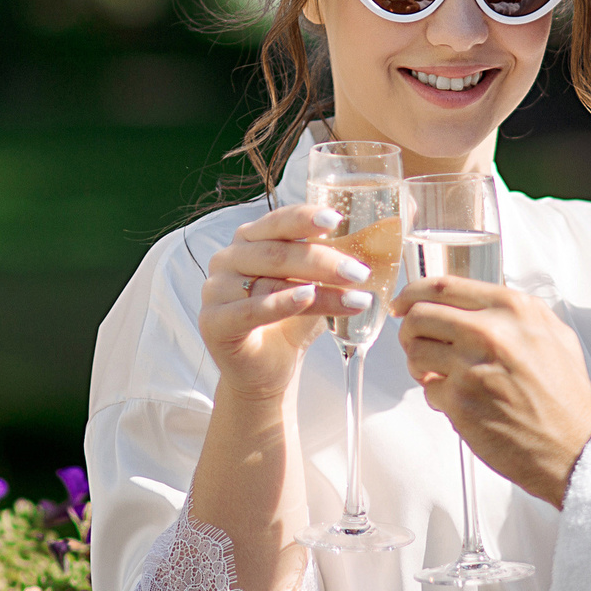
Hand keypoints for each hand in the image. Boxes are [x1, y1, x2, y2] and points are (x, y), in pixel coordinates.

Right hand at [200, 203, 378, 401]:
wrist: (265, 372)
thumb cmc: (289, 324)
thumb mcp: (314, 288)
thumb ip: (331, 268)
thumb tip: (378, 247)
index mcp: (249, 240)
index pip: (278, 221)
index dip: (305, 218)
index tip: (337, 219)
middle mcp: (228, 258)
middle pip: (277, 252)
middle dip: (323, 261)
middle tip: (359, 272)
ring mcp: (216, 289)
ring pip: (271, 281)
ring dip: (318, 288)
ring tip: (354, 297)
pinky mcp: (213, 321)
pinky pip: (250, 309)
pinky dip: (281, 303)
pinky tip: (307, 297)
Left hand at [393, 277, 590, 507]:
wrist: (572, 447)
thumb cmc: (564, 398)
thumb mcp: (553, 335)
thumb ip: (514, 314)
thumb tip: (475, 304)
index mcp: (513, 310)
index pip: (443, 286)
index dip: (412, 294)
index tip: (403, 303)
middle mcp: (491, 332)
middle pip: (419, 315)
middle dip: (409, 330)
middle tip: (414, 342)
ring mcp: (472, 366)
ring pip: (415, 352)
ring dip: (419, 365)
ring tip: (439, 375)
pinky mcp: (460, 400)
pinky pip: (428, 389)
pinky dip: (437, 396)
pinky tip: (460, 401)